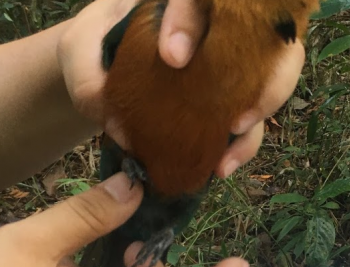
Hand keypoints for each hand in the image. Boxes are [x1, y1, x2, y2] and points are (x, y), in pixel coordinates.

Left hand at [57, 0, 305, 178]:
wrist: (101, 65)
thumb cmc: (95, 46)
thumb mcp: (79, 50)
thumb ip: (87, 76)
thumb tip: (118, 125)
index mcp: (180, 1)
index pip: (198, 0)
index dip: (191, 22)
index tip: (172, 57)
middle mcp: (217, 27)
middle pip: (266, 43)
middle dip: (265, 83)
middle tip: (236, 120)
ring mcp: (229, 63)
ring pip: (270, 83)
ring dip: (258, 123)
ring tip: (226, 159)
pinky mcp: (229, 97)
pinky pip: (251, 120)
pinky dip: (242, 145)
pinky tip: (221, 166)